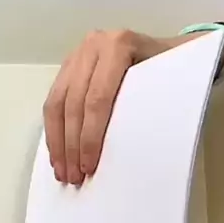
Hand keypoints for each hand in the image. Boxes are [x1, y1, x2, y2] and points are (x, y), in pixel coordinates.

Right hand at [43, 30, 187, 184]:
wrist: (163, 48)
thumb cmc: (170, 69)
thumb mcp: (167, 79)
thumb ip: (150, 103)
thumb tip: (133, 149)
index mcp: (118, 45)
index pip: (98, 99)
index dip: (90, 137)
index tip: (89, 167)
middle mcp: (93, 45)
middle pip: (74, 103)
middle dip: (71, 145)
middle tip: (73, 177)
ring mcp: (77, 55)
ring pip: (56, 103)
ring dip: (57, 142)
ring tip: (62, 172)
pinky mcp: (67, 67)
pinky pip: (53, 102)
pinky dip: (53, 131)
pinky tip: (57, 155)